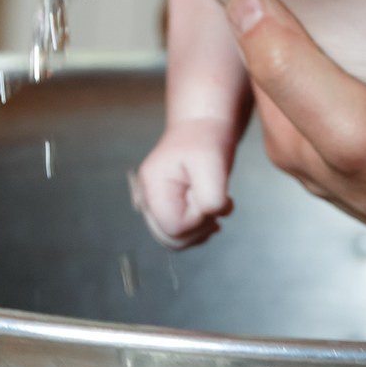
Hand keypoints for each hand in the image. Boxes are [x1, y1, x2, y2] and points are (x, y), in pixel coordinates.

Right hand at [131, 119, 237, 248]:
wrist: (202, 126)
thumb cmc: (205, 140)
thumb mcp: (214, 164)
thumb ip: (211, 197)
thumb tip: (209, 217)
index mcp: (153, 186)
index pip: (173, 227)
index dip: (197, 220)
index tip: (211, 197)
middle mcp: (148, 199)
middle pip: (170, 239)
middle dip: (199, 229)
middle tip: (217, 205)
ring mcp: (155, 204)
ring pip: (176, 240)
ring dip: (201, 230)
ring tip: (216, 205)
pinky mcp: (166, 207)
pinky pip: (180, 233)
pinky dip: (199, 228)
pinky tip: (212, 212)